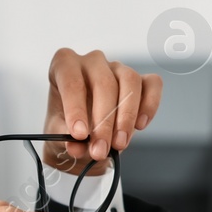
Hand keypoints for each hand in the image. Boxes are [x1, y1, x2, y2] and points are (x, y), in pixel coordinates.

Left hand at [41, 49, 162, 176]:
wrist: (84, 133)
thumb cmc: (68, 125)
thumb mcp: (59, 134)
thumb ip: (65, 138)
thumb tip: (76, 146)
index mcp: (64, 66)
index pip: (71, 80)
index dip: (75, 108)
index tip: (79, 135)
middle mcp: (92, 62)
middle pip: (104, 83)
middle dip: (104, 122)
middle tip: (100, 149)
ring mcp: (118, 68)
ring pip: (129, 80)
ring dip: (126, 116)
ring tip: (119, 143)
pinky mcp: (140, 79)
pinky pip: (152, 84)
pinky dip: (149, 105)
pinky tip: (140, 125)